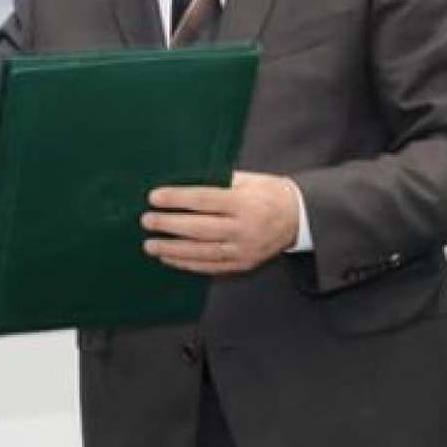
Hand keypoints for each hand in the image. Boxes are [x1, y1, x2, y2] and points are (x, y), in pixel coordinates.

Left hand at [141, 171, 300, 274]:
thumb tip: (183, 182)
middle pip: (200, 229)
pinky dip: (188, 263)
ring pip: (202, 252)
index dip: (177, 199)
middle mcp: (244, 229)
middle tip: (147, 221)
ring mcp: (244, 249)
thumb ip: (218, 181)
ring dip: (173, 249)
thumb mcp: (248, 179)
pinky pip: (211, 266)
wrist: (299, 217)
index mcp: (244, 203)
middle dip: (169, 225)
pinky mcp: (243, 264)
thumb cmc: (269, 193)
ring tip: (151, 245)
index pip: (204, 201)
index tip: (155, 197)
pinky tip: (170, 258)